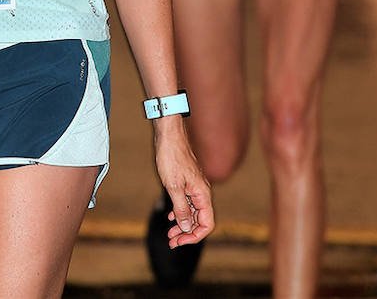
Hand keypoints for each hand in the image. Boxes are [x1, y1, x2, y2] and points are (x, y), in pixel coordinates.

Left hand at [152, 118, 214, 246]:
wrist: (169, 135)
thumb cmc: (171, 157)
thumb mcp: (173, 186)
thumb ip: (181, 208)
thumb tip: (186, 227)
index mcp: (203, 194)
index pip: (207, 224)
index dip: (195, 236)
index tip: (179, 241)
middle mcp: (202, 192)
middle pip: (200, 221)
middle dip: (187, 233)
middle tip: (171, 241)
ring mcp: (195, 187)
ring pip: (194, 213)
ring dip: (183, 225)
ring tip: (169, 233)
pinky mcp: (188, 183)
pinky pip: (188, 203)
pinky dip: (180, 212)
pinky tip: (171, 216)